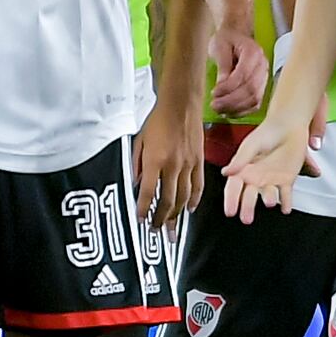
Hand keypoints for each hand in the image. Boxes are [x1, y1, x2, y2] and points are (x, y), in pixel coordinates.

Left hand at [133, 100, 203, 223]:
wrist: (181, 105)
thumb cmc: (158, 120)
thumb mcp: (139, 140)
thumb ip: (137, 164)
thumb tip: (136, 184)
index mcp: (154, 160)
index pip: (148, 191)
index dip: (144, 208)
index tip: (141, 219)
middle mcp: (172, 165)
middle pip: (167, 200)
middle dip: (161, 219)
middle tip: (157, 231)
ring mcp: (188, 164)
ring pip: (183, 197)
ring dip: (176, 215)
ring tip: (172, 228)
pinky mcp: (199, 161)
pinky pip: (198, 185)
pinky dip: (194, 200)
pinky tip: (190, 210)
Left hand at [206, 26, 267, 118]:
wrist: (236, 35)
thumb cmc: (226, 39)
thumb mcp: (219, 46)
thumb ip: (222, 65)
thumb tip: (221, 85)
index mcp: (253, 52)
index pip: (243, 75)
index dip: (228, 87)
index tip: (214, 93)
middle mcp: (263, 65)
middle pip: (251, 90)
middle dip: (231, 101)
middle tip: (214, 105)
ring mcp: (265, 77)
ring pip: (255, 99)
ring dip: (236, 108)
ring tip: (219, 109)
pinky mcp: (262, 86)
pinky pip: (256, 103)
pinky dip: (243, 111)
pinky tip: (229, 111)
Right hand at [221, 115, 309, 220]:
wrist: (288, 126)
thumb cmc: (267, 133)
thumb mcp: (251, 145)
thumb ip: (240, 159)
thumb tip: (226, 172)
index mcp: (243, 170)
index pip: (234, 188)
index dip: (231, 200)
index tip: (230, 212)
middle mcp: (255, 178)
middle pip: (249, 196)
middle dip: (247, 208)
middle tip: (246, 219)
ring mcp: (271, 180)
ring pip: (268, 195)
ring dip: (268, 199)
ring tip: (270, 202)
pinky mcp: (287, 180)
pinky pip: (286, 195)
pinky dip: (286, 202)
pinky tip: (286, 208)